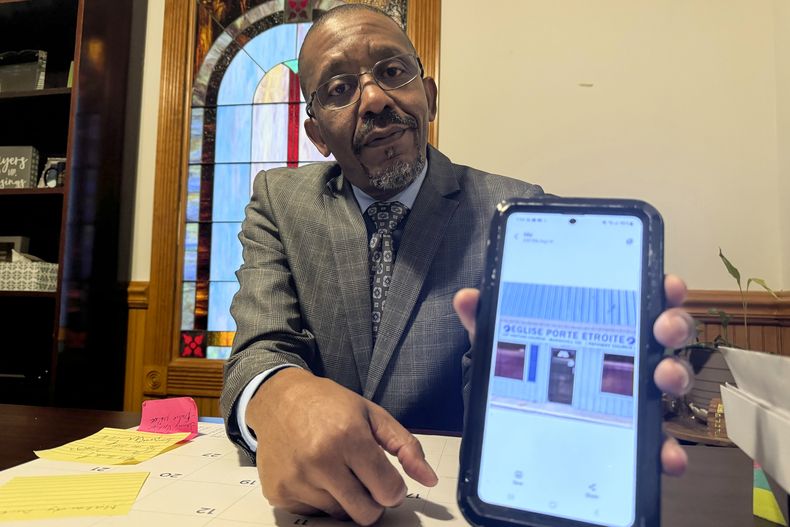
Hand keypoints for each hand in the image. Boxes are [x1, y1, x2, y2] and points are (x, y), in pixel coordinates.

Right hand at [245, 368, 437, 524]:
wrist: (279, 399)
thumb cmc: (328, 405)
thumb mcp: (372, 414)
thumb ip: (405, 446)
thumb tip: (429, 478)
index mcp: (348, 437)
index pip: (388, 491)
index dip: (394, 488)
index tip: (388, 479)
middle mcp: (320, 460)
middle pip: (366, 513)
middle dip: (373, 500)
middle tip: (364, 479)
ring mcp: (297, 479)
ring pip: (340, 514)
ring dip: (344, 498)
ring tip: (335, 469)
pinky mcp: (280, 493)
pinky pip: (314, 513)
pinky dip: (320, 499)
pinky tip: (314, 473)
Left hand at [453, 273, 694, 475]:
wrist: (520, 425)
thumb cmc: (525, 369)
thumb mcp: (505, 343)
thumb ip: (489, 320)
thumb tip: (468, 298)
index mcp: (600, 323)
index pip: (637, 297)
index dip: (659, 287)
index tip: (665, 284)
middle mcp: (625, 353)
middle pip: (663, 332)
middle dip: (672, 324)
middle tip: (661, 328)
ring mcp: (634, 394)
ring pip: (668, 380)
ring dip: (675, 376)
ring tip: (663, 380)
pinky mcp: (633, 434)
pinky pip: (658, 440)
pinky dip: (667, 448)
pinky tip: (665, 455)